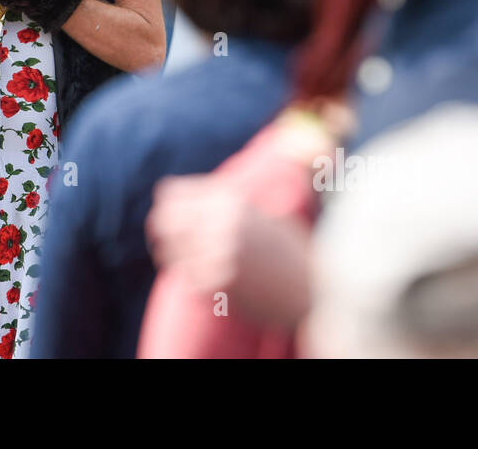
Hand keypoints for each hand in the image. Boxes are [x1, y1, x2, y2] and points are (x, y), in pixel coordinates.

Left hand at [145, 173, 311, 327]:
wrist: (316, 285)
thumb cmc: (286, 248)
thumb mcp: (255, 213)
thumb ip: (218, 205)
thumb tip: (169, 197)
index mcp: (229, 198)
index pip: (170, 193)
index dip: (168, 205)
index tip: (173, 217)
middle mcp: (220, 221)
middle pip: (161, 220)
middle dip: (162, 230)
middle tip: (168, 241)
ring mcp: (218, 253)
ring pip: (169, 252)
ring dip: (175, 256)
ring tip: (192, 260)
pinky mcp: (218, 283)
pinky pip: (186, 278)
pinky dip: (194, 278)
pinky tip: (211, 278)